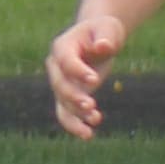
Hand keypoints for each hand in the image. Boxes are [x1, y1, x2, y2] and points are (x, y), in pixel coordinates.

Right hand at [46, 8, 123, 138]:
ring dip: (76, 115)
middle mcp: (56, 66)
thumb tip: (104, 46)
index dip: (78, 71)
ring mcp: (60, 83)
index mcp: (63, 46)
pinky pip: (65, 114)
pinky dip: (75, 125)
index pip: (66, 61)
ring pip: (61, 103)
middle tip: (92, 105)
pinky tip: (89, 135)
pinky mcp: (69, 97)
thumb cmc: (103, 31)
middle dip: (74, 96)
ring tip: (96, 120)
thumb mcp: (108, 28)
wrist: (97, 39)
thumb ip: (106, 37)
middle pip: (60, 84)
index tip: (95, 80)